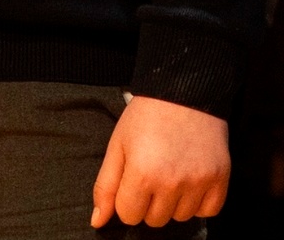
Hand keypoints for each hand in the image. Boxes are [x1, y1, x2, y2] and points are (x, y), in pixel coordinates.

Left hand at [90, 94, 229, 228]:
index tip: (130, 182)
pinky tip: (189, 181)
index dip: (125, 201)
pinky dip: (197, 203)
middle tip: (150, 175)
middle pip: (154, 221)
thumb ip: (105, 187)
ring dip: (172, 203)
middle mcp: (172, 182)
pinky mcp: (220, 180)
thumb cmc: (144, 120)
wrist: (183, 96)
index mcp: (141, 173)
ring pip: (179, 218)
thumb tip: (97, 222)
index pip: (128, 216)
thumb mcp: (117, 147)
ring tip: (169, 174)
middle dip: (147, 203)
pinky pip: (207, 212)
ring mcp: (199, 183)